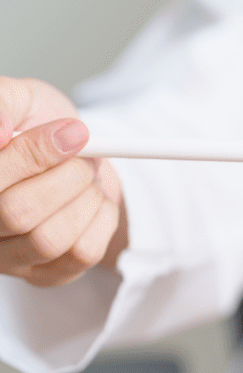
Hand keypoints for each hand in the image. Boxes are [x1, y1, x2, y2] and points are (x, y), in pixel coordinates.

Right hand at [0, 77, 125, 285]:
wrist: (69, 150)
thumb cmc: (33, 122)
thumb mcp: (18, 97)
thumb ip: (2, 104)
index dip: (35, 155)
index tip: (74, 133)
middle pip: (17, 214)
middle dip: (68, 177)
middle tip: (85, 155)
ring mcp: (6, 258)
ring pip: (50, 240)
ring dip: (85, 199)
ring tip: (88, 176)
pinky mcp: (43, 274)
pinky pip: (81, 255)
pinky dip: (102, 220)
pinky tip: (94, 200)